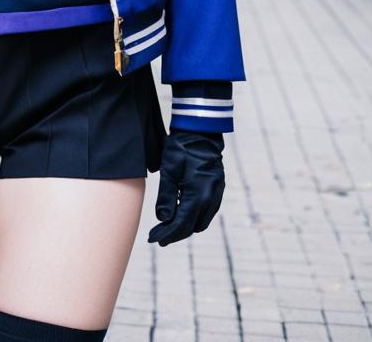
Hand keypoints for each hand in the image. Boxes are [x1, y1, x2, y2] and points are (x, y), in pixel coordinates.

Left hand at [147, 129, 224, 245]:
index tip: (154, 239)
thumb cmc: (181, 148)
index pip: (182, 224)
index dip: (167, 234)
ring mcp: (217, 193)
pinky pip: (207, 211)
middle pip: (192, 227)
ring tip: (167, 226)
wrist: (200, 131)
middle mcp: (211, 198)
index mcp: (199, 194)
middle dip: (175, 233)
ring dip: (185, 226)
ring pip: (201, 221)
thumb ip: (167, 197)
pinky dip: (194, 216)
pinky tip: (181, 212)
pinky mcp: (217, 188)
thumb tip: (163, 219)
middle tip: (157, 234)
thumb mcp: (169, 170)